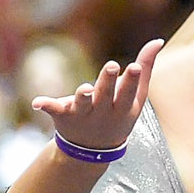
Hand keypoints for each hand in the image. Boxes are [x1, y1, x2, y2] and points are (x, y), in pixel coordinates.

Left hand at [35, 39, 159, 156]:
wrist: (92, 152)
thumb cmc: (118, 116)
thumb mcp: (136, 99)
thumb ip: (145, 69)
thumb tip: (157, 40)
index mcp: (123, 108)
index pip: (128, 93)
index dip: (132, 80)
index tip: (134, 67)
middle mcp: (102, 112)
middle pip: (105, 95)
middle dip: (108, 82)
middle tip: (112, 66)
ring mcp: (82, 114)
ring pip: (82, 104)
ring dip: (82, 97)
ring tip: (85, 89)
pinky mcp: (63, 115)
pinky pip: (53, 110)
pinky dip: (46, 105)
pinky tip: (36, 103)